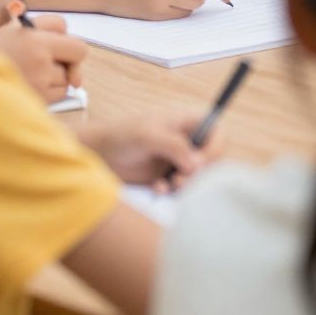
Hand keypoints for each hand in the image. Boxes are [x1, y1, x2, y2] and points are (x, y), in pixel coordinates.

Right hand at [0, 16, 85, 104]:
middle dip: (65, 61)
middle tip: (43, 62)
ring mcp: (38, 82)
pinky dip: (49, 92)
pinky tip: (28, 87)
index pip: (76, 43)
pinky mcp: (34, 101)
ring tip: (27, 74)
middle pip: (75, 60)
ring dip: (54, 77)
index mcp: (33, 37)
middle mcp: (38, 59)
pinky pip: (59, 95)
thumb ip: (50, 26)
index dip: (70, 47)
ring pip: (65, 79)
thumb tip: (76, 49)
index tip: (60, 49)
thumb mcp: (15, 28)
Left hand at [82, 112, 215, 190]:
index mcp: (187, 123)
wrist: (99, 155)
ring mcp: (178, 159)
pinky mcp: (168, 176)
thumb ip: (175, 146)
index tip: (201, 162)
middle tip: (182, 179)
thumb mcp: (149, 136)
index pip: (217, 133)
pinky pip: (181, 188)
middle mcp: (187, 141)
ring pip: (198, 175)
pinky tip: (158, 188)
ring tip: (170, 185)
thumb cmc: (122, 136)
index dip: (215, 148)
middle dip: (200, 172)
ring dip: (187, 184)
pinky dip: (172, 191)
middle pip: (211, 157)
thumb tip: (197, 164)